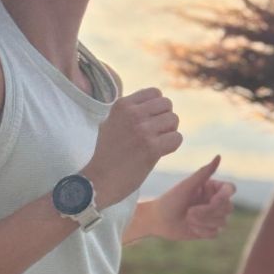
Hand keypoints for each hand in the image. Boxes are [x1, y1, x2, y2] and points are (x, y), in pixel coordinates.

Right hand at [83, 88, 182, 207]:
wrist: (96, 181)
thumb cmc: (104, 156)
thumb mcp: (110, 124)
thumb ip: (128, 113)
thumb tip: (150, 106)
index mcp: (121, 105)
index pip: (155, 93)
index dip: (158, 108)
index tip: (151, 122)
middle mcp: (133, 114)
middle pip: (167, 105)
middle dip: (165, 119)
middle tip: (156, 134)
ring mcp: (142, 130)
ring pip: (174, 120)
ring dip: (169, 132)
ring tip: (157, 144)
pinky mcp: (151, 148)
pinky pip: (176, 138)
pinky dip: (172, 146)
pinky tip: (159, 153)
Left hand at [150, 156, 235, 240]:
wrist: (158, 220)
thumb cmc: (170, 200)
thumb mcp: (187, 186)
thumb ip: (204, 172)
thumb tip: (219, 156)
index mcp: (212, 188)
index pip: (230, 189)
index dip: (224, 196)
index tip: (212, 200)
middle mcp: (215, 201)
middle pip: (228, 207)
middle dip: (208, 211)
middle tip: (189, 212)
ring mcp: (213, 217)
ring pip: (223, 221)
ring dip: (203, 222)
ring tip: (187, 218)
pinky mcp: (209, 230)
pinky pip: (216, 233)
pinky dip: (202, 231)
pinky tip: (190, 227)